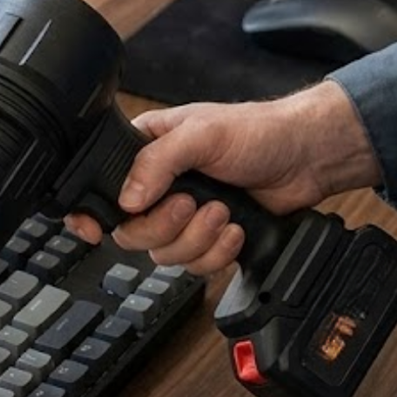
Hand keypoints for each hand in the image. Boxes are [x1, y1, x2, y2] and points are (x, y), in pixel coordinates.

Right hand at [67, 81, 379, 275]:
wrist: (306, 157)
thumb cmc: (257, 131)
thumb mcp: (201, 133)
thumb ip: (157, 162)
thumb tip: (128, 198)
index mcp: (144, 152)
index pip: (101, 187)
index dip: (91, 213)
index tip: (94, 231)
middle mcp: (158, 186)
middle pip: (132, 232)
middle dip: (164, 226)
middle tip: (191, 204)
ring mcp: (183, 216)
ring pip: (164, 254)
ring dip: (196, 239)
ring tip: (223, 212)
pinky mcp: (209, 238)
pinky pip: (196, 265)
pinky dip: (218, 252)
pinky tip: (235, 229)